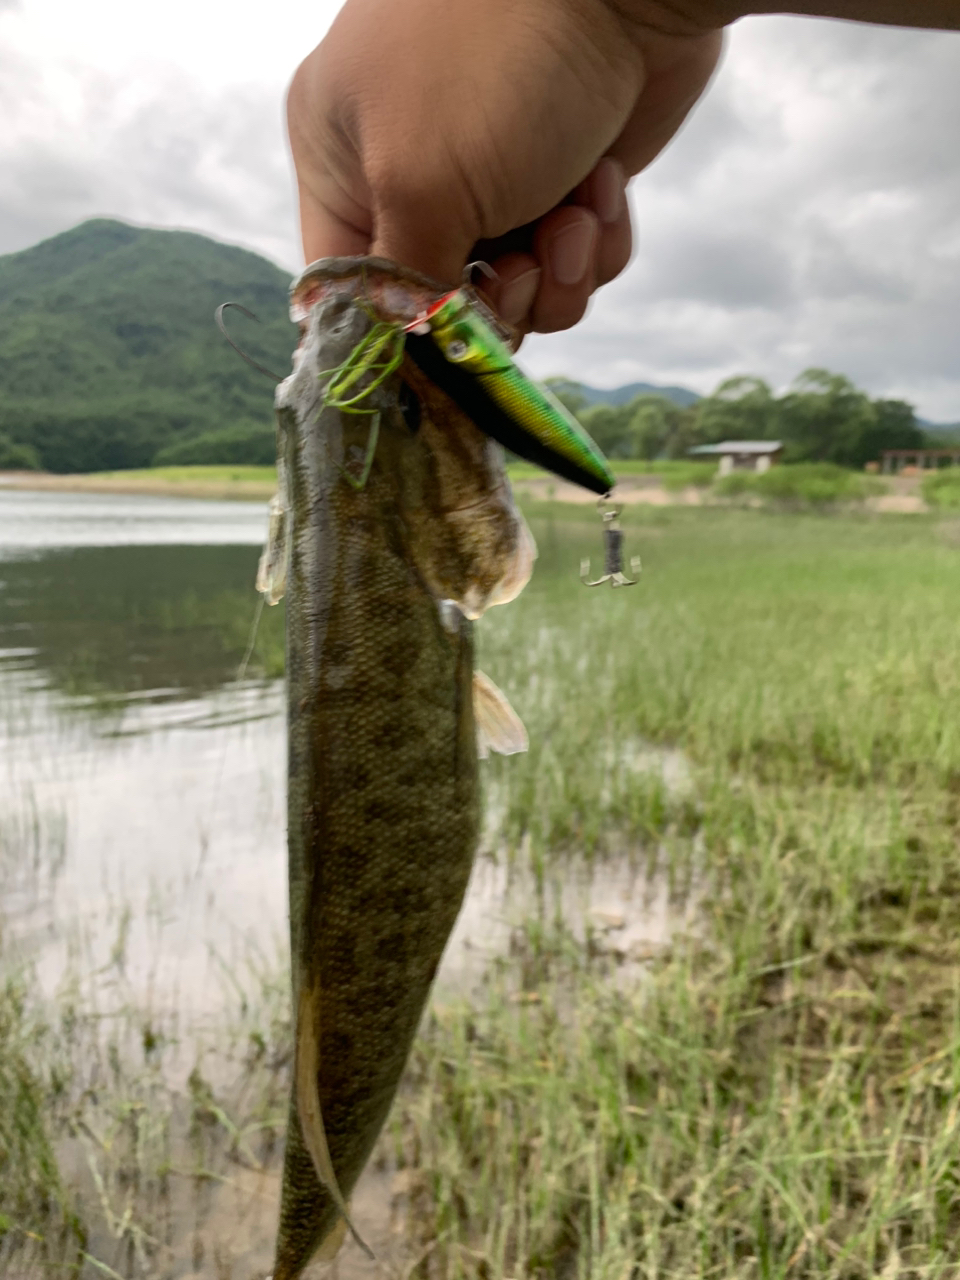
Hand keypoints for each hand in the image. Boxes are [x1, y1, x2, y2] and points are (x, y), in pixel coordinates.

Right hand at [286, 0, 724, 333]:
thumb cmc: (497, 59)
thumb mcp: (421, 184)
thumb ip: (404, 283)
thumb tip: (407, 344)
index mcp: (341, 159)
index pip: (343, 286)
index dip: (387, 334)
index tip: (433, 364)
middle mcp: (410, 175)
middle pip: (438, 306)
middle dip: (493, 303)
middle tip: (526, 265)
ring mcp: (492, 181)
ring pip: (517, 295)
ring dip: (556, 274)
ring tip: (573, 212)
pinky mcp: (563, 184)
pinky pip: (572, 265)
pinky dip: (595, 241)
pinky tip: (602, 184)